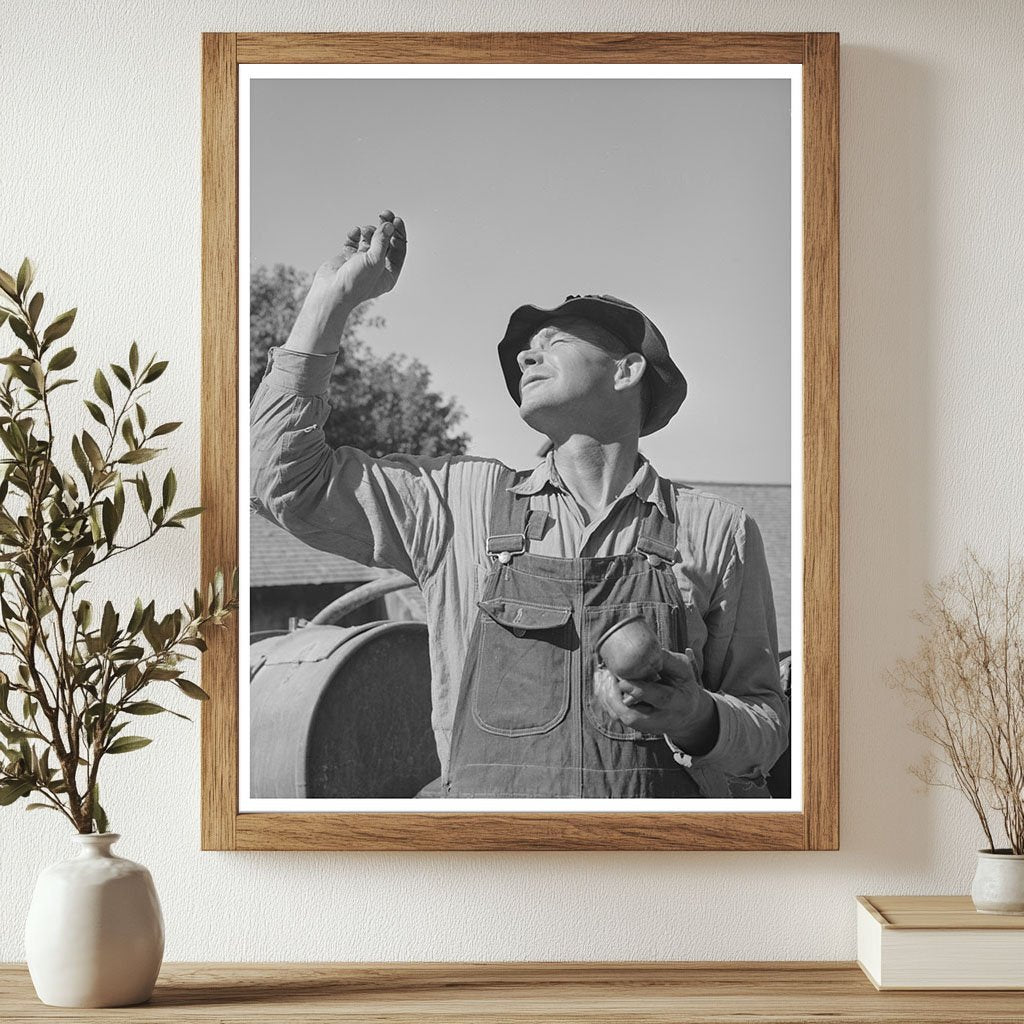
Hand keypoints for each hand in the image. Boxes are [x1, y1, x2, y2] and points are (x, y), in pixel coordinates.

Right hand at [286, 210, 407, 354]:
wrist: (330, 292)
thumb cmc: (355, 282)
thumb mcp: (374, 260)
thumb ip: (383, 241)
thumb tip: (389, 224)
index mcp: (388, 275)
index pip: (399, 250)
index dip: (399, 234)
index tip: (395, 219)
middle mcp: (377, 269)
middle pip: (386, 243)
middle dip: (385, 228)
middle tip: (384, 213)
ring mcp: (362, 263)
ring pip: (370, 240)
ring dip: (369, 231)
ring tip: (365, 230)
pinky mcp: (347, 259)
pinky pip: (354, 242)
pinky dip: (354, 235)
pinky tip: (353, 232)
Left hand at [592, 648, 719, 756]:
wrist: (686, 714)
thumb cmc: (682, 686)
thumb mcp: (683, 670)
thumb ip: (666, 660)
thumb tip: (645, 649)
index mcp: (678, 703)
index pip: (659, 698)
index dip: (640, 690)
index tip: (623, 680)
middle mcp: (661, 720)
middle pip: (634, 717)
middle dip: (616, 698)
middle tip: (607, 675)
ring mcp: (647, 726)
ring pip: (621, 717)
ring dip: (608, 696)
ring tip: (604, 675)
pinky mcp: (635, 726)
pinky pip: (616, 715)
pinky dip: (606, 698)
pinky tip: (603, 682)